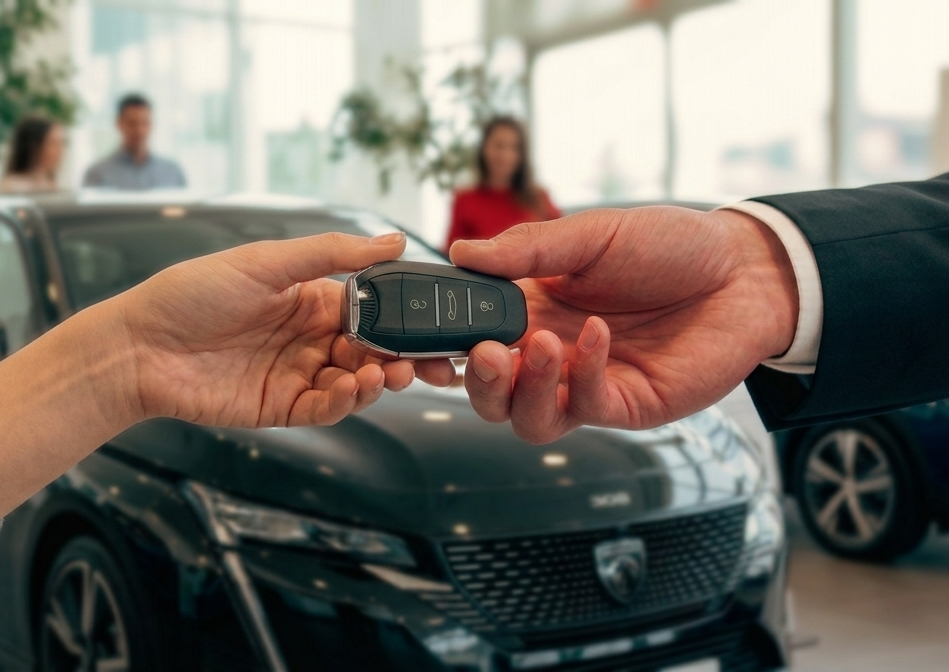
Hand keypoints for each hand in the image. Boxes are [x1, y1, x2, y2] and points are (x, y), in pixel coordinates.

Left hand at [119, 232, 455, 426]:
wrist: (138, 347)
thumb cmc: (193, 293)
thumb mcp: (266, 262)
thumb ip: (332, 253)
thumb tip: (393, 241)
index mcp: (313, 299)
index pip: (374, 310)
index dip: (404, 320)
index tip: (433, 324)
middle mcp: (312, 338)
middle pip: (374, 352)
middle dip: (404, 358)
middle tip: (429, 364)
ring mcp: (299, 374)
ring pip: (357, 383)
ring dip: (380, 381)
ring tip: (386, 376)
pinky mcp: (283, 407)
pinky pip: (326, 409)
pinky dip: (346, 403)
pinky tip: (352, 390)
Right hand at [450, 207, 797, 442]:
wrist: (743, 271)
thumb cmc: (669, 247)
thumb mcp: (591, 235)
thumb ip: (528, 249)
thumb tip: (462, 251)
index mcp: (531, 308)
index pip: (470, 337)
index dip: (441, 345)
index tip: (427, 336)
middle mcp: (550, 350)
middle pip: (489, 393)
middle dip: (477, 381)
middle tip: (490, 352)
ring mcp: (585, 383)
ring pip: (526, 418)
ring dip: (523, 390)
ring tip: (544, 346)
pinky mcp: (625, 402)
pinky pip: (584, 406)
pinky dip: (583, 374)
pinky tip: (599, 334)